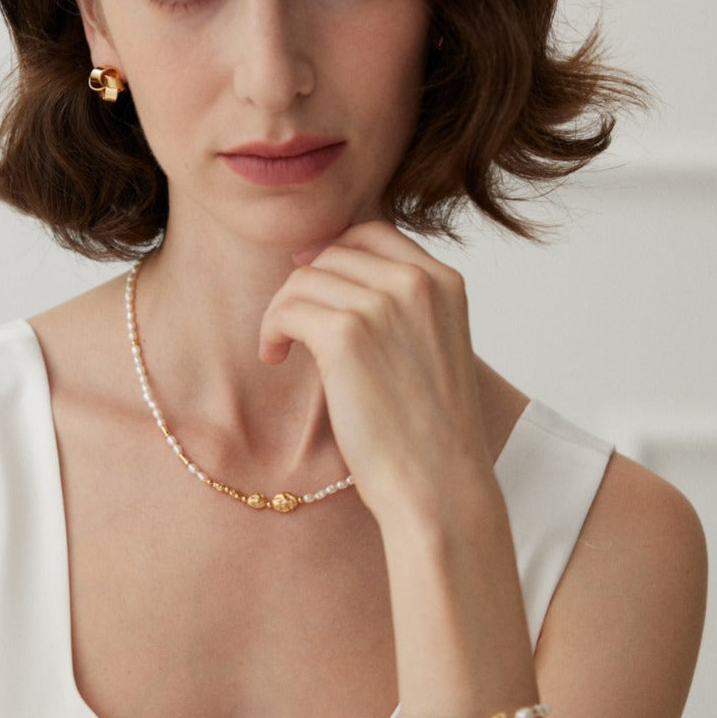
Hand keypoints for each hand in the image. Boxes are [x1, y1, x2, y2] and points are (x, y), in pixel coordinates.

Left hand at [259, 221, 488, 520]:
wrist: (438, 484)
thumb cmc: (429, 429)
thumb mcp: (431, 346)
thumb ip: (400, 305)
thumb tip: (332, 269)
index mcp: (444, 281)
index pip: (372, 233)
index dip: (332, 253)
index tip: (310, 282)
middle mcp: (417, 282)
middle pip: (333, 251)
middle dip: (305, 284)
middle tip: (292, 326)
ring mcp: (383, 305)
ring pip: (304, 278)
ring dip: (282, 311)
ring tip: (281, 348)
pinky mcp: (346, 335)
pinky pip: (287, 309)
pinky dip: (272, 330)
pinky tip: (275, 357)